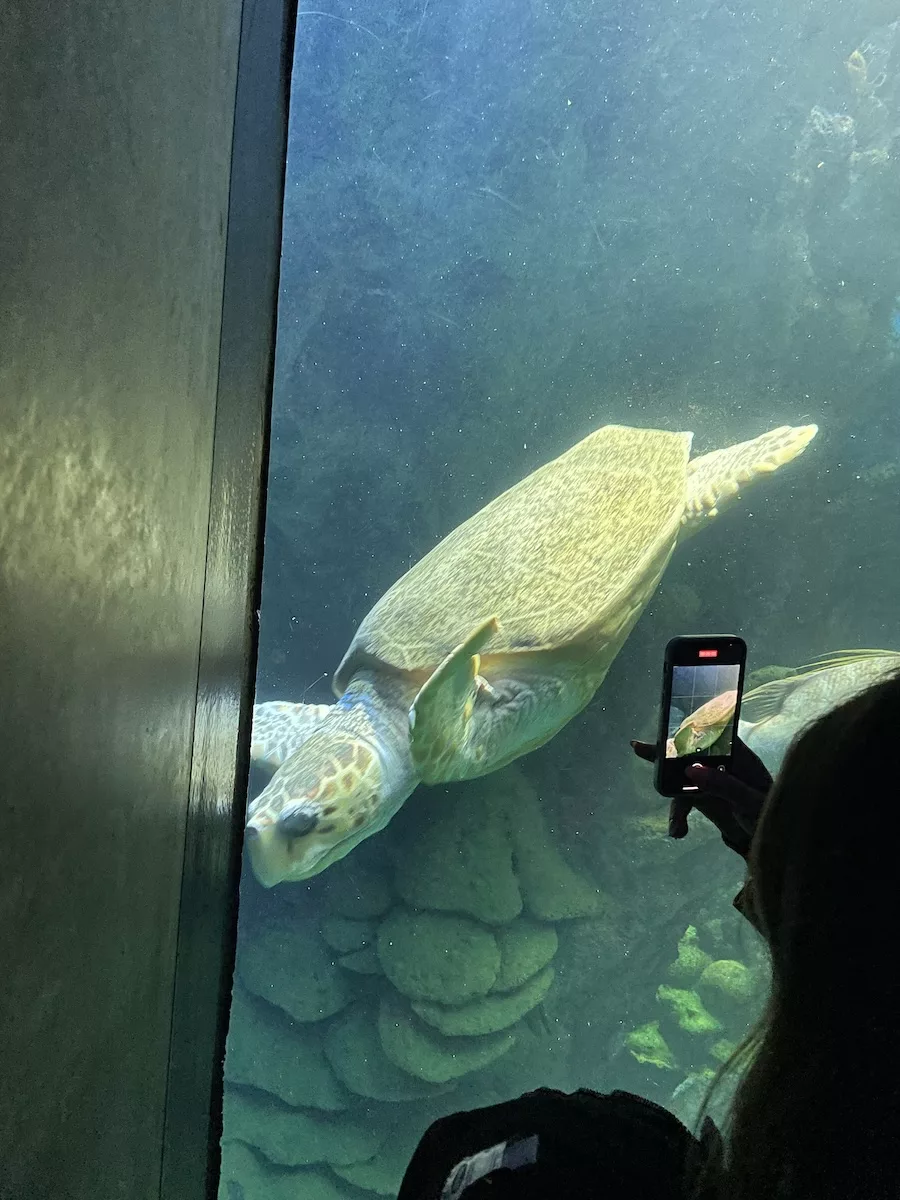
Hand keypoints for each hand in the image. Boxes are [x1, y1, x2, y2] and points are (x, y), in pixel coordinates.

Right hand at [631, 736, 771, 858]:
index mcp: (739, 756)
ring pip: (681, 779)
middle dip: (665, 755)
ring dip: (673, 800)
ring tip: (676, 827)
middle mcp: (722, 763)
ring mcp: (711, 779)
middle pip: (688, 752)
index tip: (670, 725)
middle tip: (637, 747)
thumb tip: (692, 769)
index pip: (712, 734)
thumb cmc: (773, 813)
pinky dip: (678, 817)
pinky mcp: (704, 797)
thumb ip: (725, 786)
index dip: (690, 726)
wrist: (778, 840)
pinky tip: (678, 832)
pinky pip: (683, 800)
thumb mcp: (752, 802)